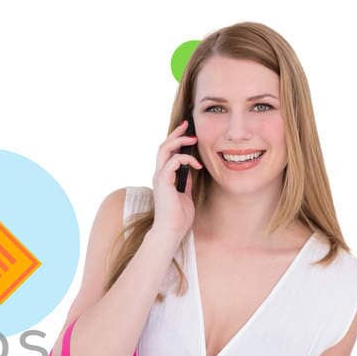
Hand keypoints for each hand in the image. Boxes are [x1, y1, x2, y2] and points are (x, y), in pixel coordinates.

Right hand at [149, 119, 201, 240]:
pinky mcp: (163, 182)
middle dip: (176, 134)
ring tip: (193, 139)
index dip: (175, 140)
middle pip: (163, 146)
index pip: (166, 153)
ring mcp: (159, 178)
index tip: (187, 131)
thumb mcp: (185, 194)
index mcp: (163, 177)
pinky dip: (186, 159)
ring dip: (179, 141)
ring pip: (165, 150)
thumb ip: (185, 181)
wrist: (171, 231)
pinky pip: (173, 162)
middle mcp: (159, 175)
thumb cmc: (178, 217)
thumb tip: (190, 170)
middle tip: (187, 125)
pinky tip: (197, 165)